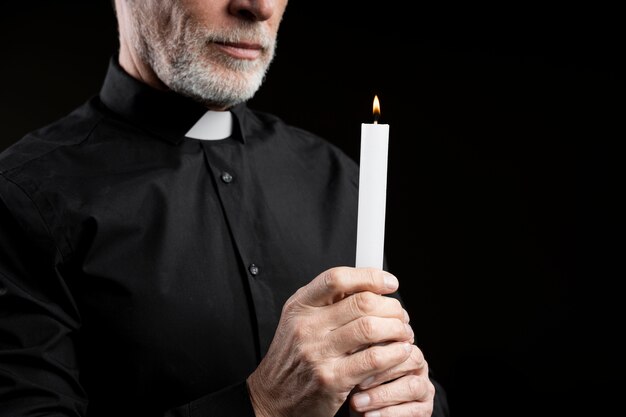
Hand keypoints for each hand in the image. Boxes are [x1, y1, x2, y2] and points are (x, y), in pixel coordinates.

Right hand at [246, 267, 413, 416]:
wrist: (271, 398)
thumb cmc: (293, 357)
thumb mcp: (300, 320)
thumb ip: (328, 301)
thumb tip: (369, 282)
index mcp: (300, 306)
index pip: (337, 278)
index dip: (370, 276)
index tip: (390, 283)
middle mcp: (306, 326)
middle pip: (361, 302)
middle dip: (391, 306)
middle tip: (400, 314)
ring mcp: (318, 353)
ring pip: (371, 328)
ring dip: (397, 329)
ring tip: (403, 333)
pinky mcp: (332, 379)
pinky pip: (374, 359)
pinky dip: (395, 353)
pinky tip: (400, 352)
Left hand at [349, 337, 434, 416]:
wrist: (366, 411)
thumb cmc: (361, 385)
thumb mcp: (360, 367)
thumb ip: (362, 354)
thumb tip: (352, 346)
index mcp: (404, 347)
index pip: (401, 339)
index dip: (381, 349)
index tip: (356, 360)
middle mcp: (419, 365)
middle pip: (412, 359)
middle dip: (384, 372)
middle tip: (359, 384)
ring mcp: (424, 387)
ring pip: (413, 386)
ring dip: (383, 396)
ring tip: (358, 402)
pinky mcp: (425, 409)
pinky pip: (413, 410)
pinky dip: (388, 413)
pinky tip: (369, 415)